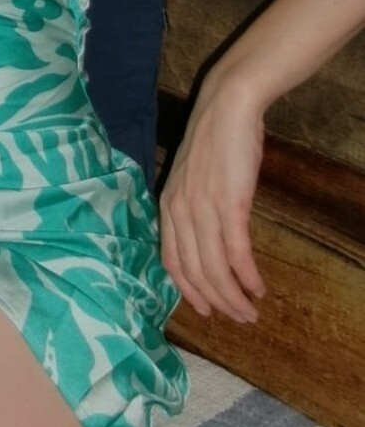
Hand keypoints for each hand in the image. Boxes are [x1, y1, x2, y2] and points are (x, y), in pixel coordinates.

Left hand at [159, 77, 265, 323]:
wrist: (227, 107)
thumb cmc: (216, 141)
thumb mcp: (193, 178)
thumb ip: (194, 207)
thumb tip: (209, 239)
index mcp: (167, 205)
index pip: (171, 260)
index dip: (188, 290)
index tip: (205, 309)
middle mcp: (179, 211)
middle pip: (194, 272)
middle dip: (216, 302)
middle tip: (238, 319)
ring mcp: (203, 209)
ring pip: (214, 269)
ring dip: (234, 297)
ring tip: (251, 313)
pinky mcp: (230, 204)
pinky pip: (236, 253)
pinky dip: (247, 277)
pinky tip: (259, 289)